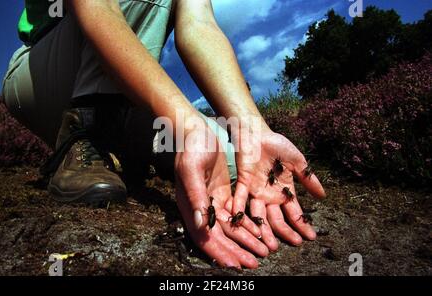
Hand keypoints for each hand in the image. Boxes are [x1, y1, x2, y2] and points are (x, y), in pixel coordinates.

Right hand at [174, 123, 268, 268]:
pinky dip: (247, 224)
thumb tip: (199, 224)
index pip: (204, 236)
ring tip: (263, 252)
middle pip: (219, 236)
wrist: (197, 131)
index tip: (235, 264)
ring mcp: (212, 202)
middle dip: (237, 250)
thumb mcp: (192, 170)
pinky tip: (260, 232)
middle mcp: (200, 209)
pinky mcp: (222, 194)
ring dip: (245, 240)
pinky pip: (235, 215)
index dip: (219, 251)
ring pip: (230, 227)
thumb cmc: (192, 148)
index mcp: (190, 206)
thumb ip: (195, 197)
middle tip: (255, 263)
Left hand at [231, 124, 325, 250]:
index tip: (311, 237)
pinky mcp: (244, 183)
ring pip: (259, 215)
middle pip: (277, 218)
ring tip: (269, 243)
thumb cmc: (277, 146)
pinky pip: (241, 198)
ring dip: (263, 229)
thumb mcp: (297, 162)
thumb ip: (308, 179)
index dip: (302, 224)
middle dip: (285, 232)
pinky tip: (241, 221)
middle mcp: (269, 195)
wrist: (258, 133)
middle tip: (293, 243)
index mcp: (284, 191)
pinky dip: (240, 208)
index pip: (294, 211)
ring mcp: (256, 191)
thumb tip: (323, 196)